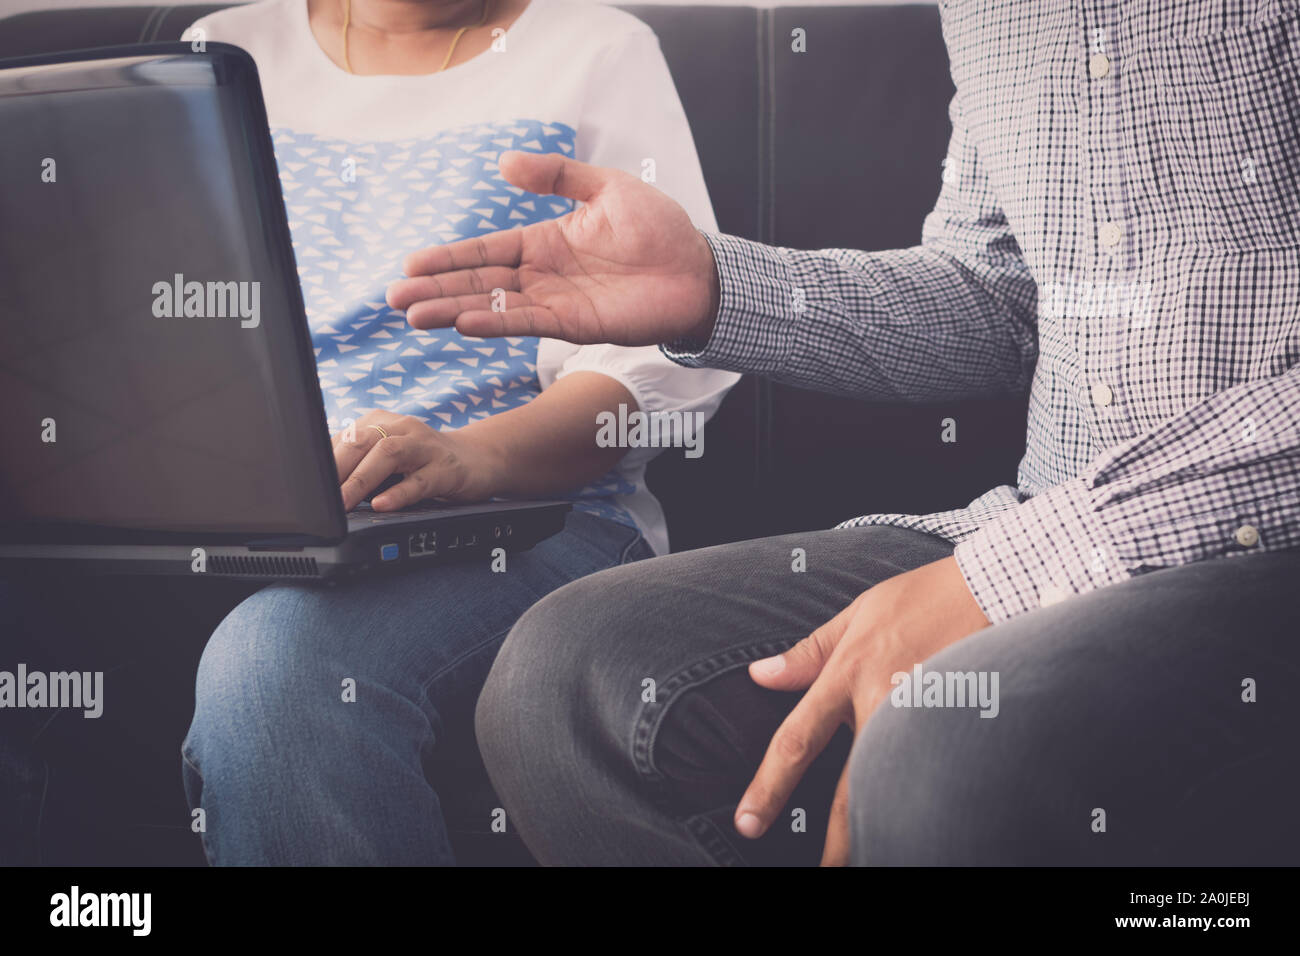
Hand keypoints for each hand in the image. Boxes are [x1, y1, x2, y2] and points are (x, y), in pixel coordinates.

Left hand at [331, 411, 505, 511]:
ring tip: (343, 504)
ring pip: (388, 454)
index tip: (304, 486)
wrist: (480, 459)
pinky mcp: (446, 469)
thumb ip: (358, 463)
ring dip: (360, 480)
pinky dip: (399, 493)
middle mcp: (402, 428)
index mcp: (382, 422)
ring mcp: (425, 447)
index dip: (321, 462)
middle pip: (361, 440)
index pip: (343, 438)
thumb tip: (319, 485)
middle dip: (335, 470)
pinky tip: (382, 505)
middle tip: (317, 499)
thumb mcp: (388, 458)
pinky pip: (420, 480)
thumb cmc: (425, 462)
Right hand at [385, 151, 719, 345]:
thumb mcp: (606, 187)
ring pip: (494, 307)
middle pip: (480, 283)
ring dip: (454, 310)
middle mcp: (543, 275)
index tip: (411, 262)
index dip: (450, 257)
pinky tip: (464, 324)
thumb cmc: (659, 228)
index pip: (487, 250)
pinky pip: (528, 325)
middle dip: (437, 289)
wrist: (698, 270)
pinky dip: (496, 324)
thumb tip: (504, 163)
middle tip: (395, 297)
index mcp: (546, 241)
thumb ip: (557, 175)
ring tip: (414, 316)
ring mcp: (556, 303)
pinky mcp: (575, 325)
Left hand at [736, 556, 989, 865]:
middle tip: (821, 874)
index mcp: (848, 675)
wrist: (998, 587)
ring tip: (865, 862)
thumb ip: (809, 651)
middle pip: (848, 793)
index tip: (748, 822)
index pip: (796, 742)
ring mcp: (925, 723)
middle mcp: (882, 707)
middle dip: (832, 843)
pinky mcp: (962, 729)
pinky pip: (937, 778)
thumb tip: (759, 674)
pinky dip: (925, 807)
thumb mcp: (858, 613)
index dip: (769, 787)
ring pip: (894, 796)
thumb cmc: (926, 597)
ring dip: (878, 835)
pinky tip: (921, 832)